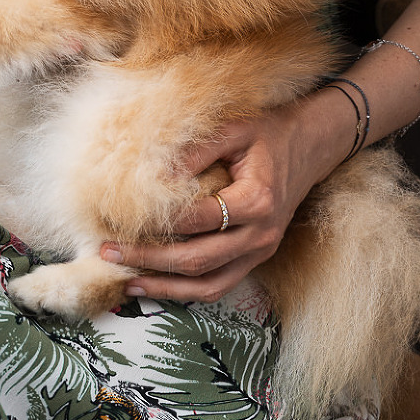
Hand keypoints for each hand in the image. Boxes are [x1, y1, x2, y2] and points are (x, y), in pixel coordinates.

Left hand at [99, 91, 347, 302]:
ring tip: (126, 280)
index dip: (159, 223)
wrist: (309, 144)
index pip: (198, 219)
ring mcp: (261, 251)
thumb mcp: (234, 128)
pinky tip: (157, 285)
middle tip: (109, 252)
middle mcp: (261, 233)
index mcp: (257, 200)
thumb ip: (195, 150)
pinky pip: (220, 285)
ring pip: (208, 284)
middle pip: (198, 259)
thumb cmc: (268, 131)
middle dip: (150, 260)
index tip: (121, 218)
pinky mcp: (257, 257)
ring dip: (165, 287)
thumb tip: (151, 174)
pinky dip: (187, 291)